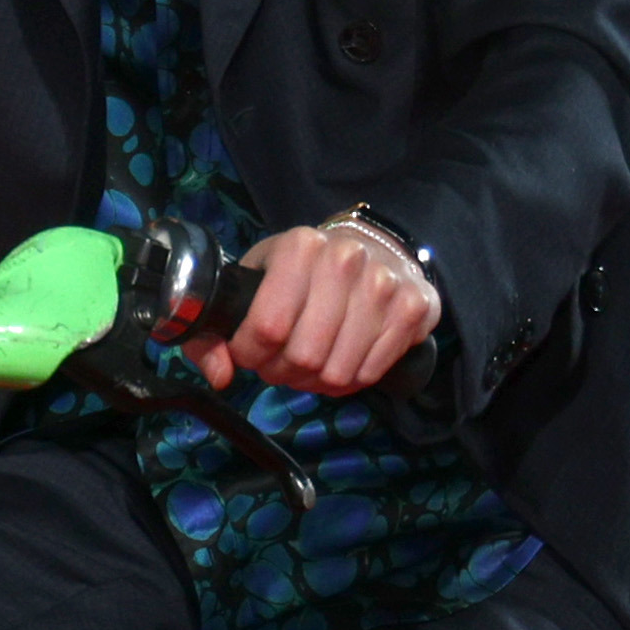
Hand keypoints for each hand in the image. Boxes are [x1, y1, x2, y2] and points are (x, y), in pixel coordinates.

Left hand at [222, 216, 441, 395]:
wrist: (371, 247)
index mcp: (300, 247)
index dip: (251, 354)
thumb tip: (220, 375)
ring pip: (337, 373)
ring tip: (313, 361)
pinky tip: (343, 358)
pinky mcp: (414, 308)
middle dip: (284, 371)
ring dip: (317, 381)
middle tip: (284, 360)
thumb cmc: (302, 272)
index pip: (267, 328)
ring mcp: (384, 284)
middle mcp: (346, 260)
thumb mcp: (252, 285)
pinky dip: (351, 379)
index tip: (252, 351)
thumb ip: (215, 333)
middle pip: (304, 356)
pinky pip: (370, 374)